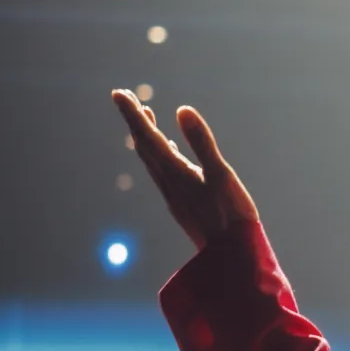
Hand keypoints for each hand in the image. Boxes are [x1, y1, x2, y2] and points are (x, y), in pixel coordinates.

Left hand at [112, 89, 258, 249]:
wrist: (231, 257)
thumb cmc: (231, 215)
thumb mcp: (221, 174)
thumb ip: (202, 142)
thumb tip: (182, 110)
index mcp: (176, 173)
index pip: (148, 137)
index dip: (132, 114)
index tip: (118, 93)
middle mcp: (168, 183)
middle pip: (144, 147)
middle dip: (135, 122)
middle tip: (126, 98)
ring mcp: (174, 196)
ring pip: (151, 161)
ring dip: (145, 137)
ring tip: (144, 118)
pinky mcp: (182, 204)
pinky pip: (162, 173)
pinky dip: (158, 155)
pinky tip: (167, 153)